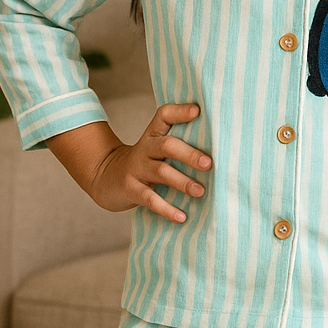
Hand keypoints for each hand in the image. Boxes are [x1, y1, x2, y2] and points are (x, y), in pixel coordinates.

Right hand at [46, 103, 211, 224]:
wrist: (105, 177)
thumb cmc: (144, 163)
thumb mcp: (156, 148)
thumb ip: (179, 143)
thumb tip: (221, 149)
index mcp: (153, 135)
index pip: (164, 115)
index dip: (180, 112)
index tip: (198, 111)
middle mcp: (146, 149)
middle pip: (167, 145)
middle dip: (189, 154)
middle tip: (209, 163)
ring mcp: (137, 169)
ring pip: (162, 172)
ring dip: (183, 182)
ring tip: (201, 191)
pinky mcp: (131, 189)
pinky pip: (150, 199)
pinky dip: (166, 209)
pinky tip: (182, 216)